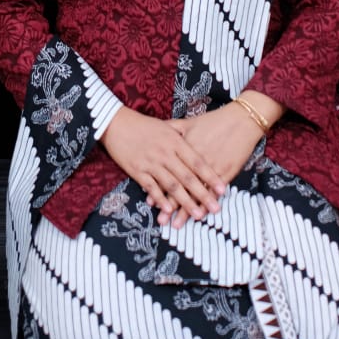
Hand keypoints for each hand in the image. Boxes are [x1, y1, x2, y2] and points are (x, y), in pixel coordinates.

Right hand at [101, 107, 227, 224]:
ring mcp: (151, 163)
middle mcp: (165, 153)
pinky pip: (151, 187)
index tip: (223, 189)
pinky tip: (168, 209)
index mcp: (175, 142)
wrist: (116, 123)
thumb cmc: (144, 125)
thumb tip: (201, 145)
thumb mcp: (167, 126)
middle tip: (216, 208)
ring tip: (198, 214)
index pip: (197, 161)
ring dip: (185, 201)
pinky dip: (160, 198)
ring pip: (171, 185)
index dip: (210, 176)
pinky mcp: (137, 171)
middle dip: (203, 194)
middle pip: (187, 176)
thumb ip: (183, 137)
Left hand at [159, 93, 282, 228]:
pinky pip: (213, 191)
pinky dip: (206, 203)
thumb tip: (157, 130)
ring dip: (186, 210)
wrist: (240, 120)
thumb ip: (172, 128)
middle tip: (160, 220)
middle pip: (180, 186)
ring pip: (196, 193)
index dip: (159, 187)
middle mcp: (194, 161)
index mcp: (183, 148)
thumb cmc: (213, 121)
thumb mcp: (188, 122)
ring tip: (177, 225)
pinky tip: (200, 215)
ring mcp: (210, 168)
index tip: (150, 201)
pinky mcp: (225, 173)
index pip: (169, 172)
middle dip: (170, 205)